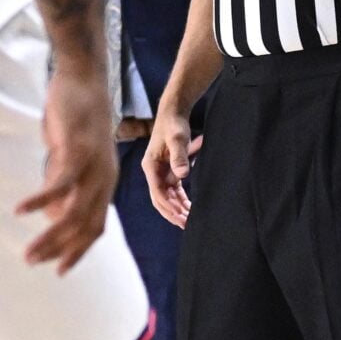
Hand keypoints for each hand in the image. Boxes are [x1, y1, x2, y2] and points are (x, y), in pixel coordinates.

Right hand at [18, 63, 117, 271]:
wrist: (84, 77)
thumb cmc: (75, 114)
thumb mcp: (69, 153)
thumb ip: (64, 182)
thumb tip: (55, 215)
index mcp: (104, 182)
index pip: (95, 227)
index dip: (78, 251)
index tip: (59, 270)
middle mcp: (104, 179)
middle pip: (85, 227)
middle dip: (59, 250)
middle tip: (33, 262)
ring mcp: (92, 166)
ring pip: (74, 213)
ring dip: (49, 236)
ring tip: (27, 250)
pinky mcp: (76, 149)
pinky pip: (59, 184)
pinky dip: (40, 201)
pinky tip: (21, 211)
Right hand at [143, 98, 198, 228]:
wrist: (173, 113)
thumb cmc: (174, 125)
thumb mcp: (178, 139)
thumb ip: (179, 156)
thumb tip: (183, 175)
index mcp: (150, 166)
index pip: (157, 193)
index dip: (168, 207)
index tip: (181, 217)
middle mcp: (153, 171)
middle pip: (160, 199)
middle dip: (172, 213)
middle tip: (186, 225)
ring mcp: (160, 172)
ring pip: (167, 197)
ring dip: (177, 209)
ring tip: (190, 221)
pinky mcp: (168, 171)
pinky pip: (173, 191)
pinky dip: (181, 200)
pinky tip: (190, 208)